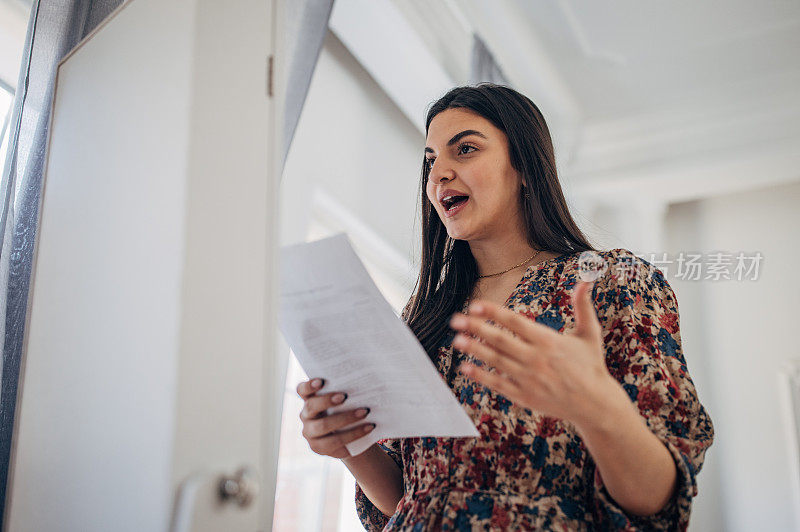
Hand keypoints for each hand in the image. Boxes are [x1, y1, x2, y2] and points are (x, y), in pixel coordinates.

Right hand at [297, 378, 374, 458]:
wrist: (352, 437)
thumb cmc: (349, 409)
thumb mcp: (346, 399)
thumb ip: (346, 391)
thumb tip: (364, 380)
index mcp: (310, 399)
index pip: (302, 390)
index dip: (309, 385)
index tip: (321, 381)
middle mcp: (306, 415)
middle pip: (311, 406)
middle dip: (327, 401)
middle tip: (345, 396)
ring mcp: (310, 432)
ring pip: (322, 426)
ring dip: (345, 418)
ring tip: (364, 412)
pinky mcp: (319, 447)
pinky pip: (335, 441)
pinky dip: (354, 433)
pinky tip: (369, 427)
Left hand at [449, 280, 627, 427]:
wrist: (596, 404)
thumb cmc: (591, 366)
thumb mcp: (590, 333)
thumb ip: (584, 306)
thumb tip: (586, 279)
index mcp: (548, 341)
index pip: (515, 322)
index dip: (493, 312)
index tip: (475, 305)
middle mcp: (536, 359)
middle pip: (500, 340)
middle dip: (476, 328)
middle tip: (455, 319)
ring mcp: (529, 379)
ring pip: (496, 361)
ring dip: (474, 350)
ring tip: (456, 340)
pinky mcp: (525, 396)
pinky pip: (498, 384)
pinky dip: (481, 376)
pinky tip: (465, 367)